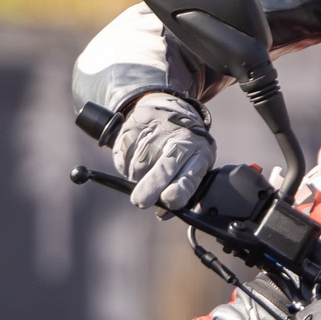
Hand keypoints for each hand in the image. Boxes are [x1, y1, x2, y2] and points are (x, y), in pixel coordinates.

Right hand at [112, 92, 214, 209]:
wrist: (169, 106)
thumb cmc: (185, 144)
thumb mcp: (194, 163)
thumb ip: (181, 190)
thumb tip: (163, 214)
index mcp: (198, 153)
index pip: (190, 176)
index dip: (179, 190)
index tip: (169, 200)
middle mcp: (177, 141)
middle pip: (163, 167)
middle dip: (151, 186)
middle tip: (141, 201)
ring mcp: (154, 133)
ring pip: (139, 164)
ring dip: (136, 176)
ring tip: (144, 172)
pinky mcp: (133, 127)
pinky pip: (123, 155)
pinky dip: (124, 165)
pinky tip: (133, 161)